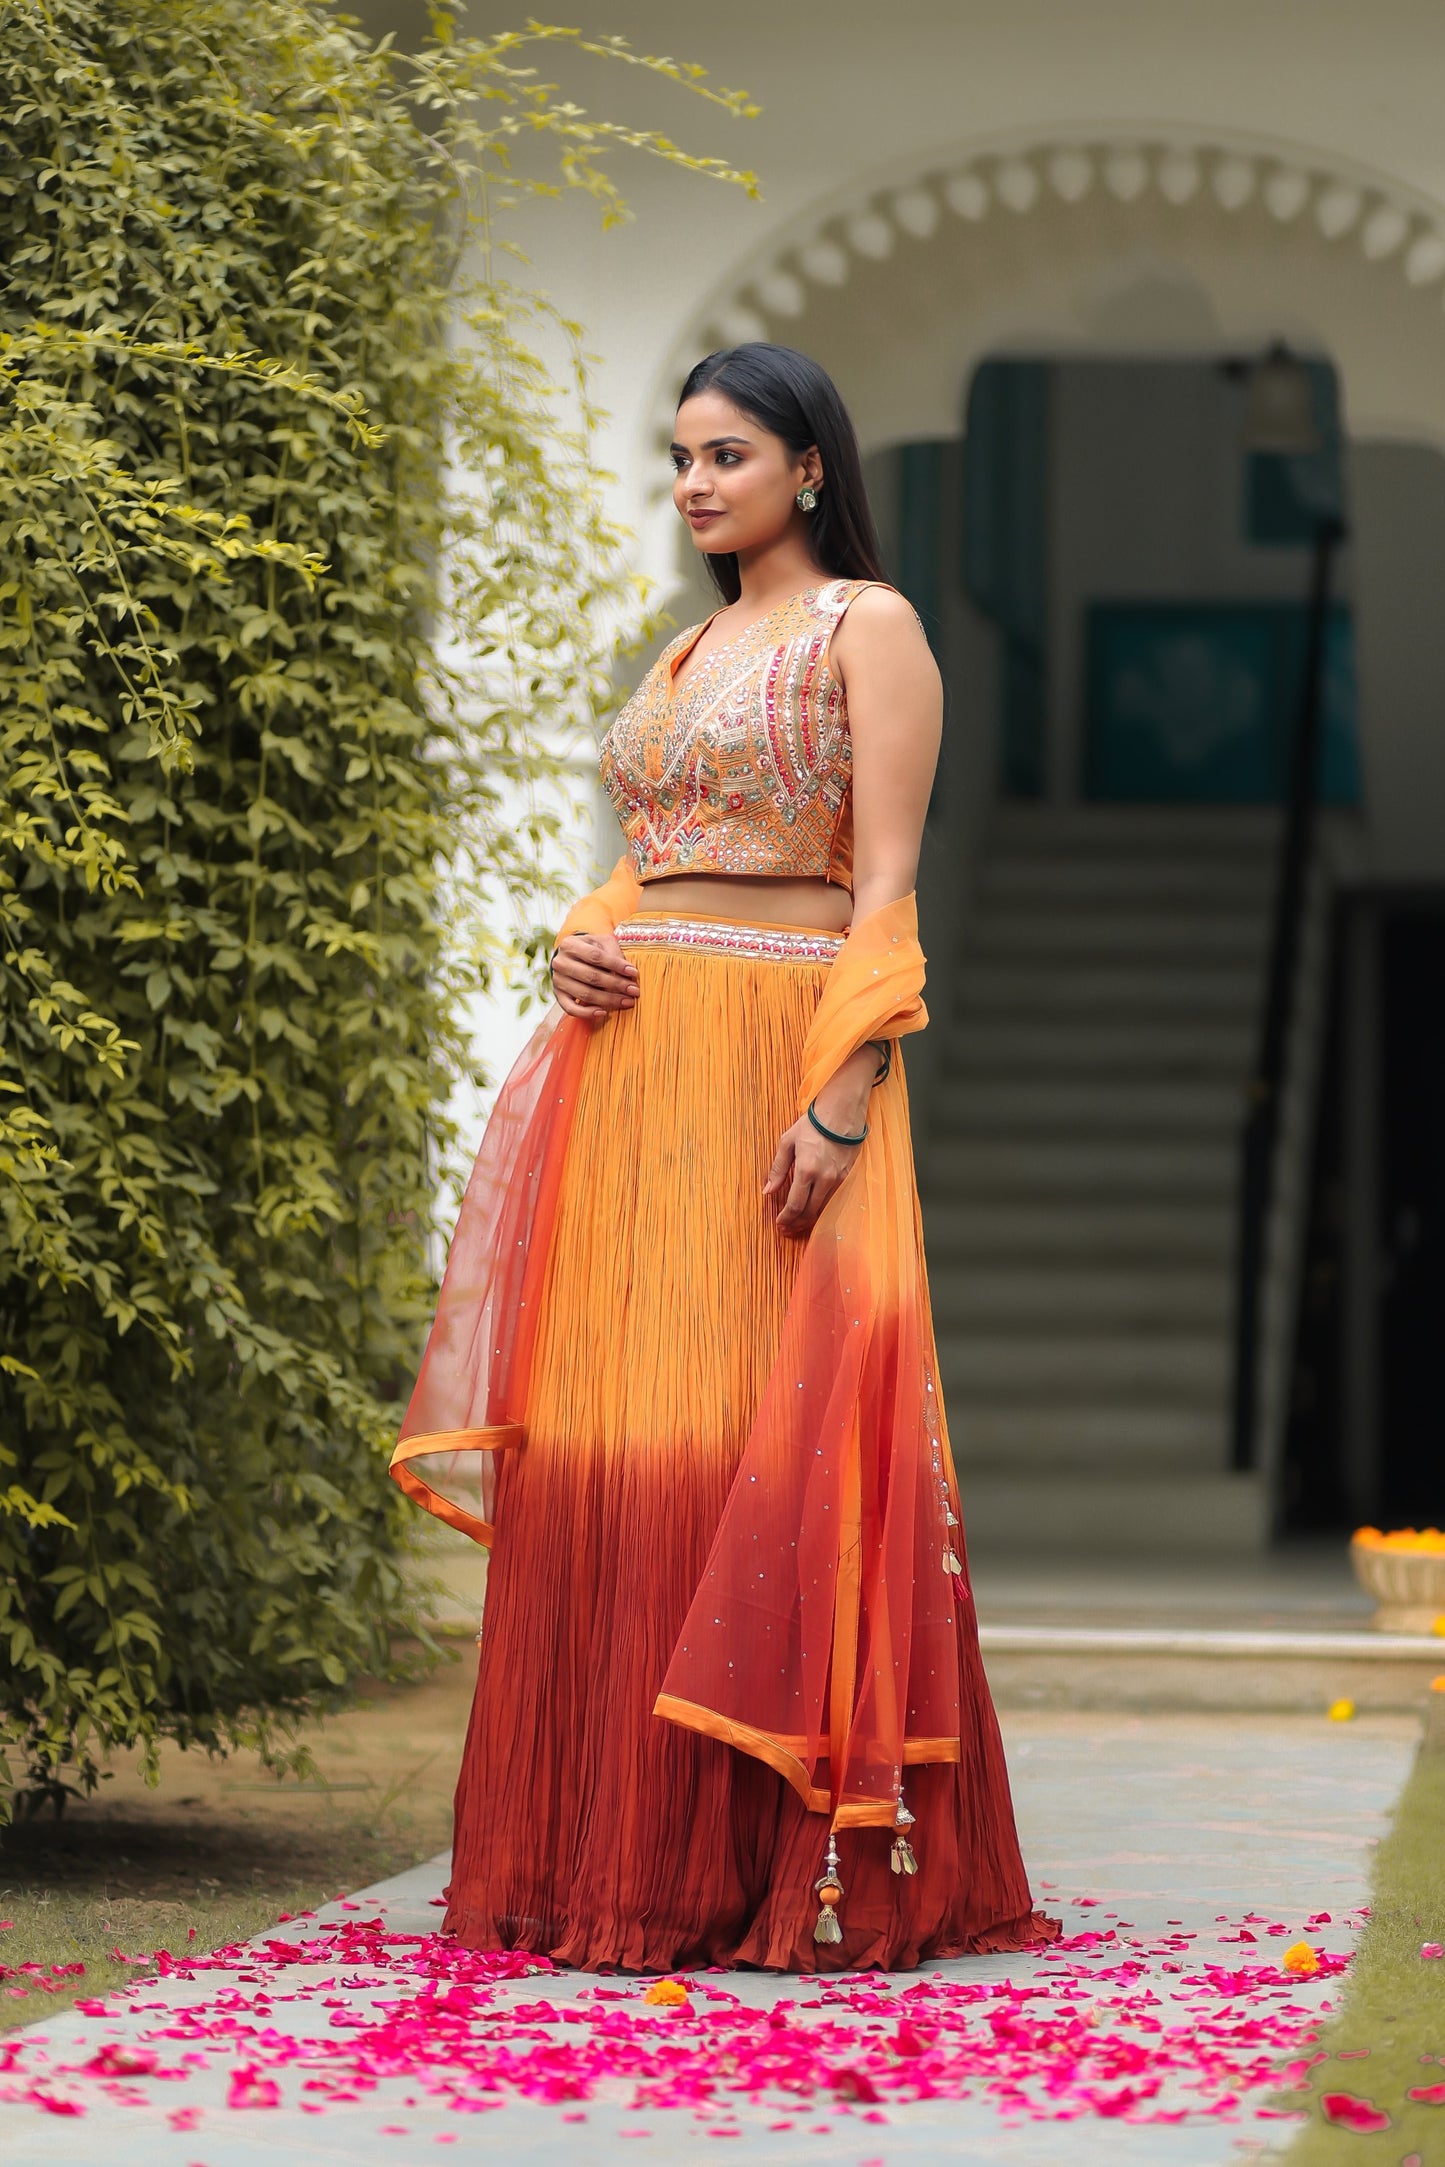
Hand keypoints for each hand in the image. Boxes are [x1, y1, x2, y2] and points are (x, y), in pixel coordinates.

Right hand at [550, 932, 638, 1020]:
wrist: (571, 956)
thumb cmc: (590, 949)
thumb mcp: (602, 942)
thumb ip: (613, 952)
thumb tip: (627, 971)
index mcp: (570, 945)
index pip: (596, 956)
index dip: (616, 965)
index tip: (634, 973)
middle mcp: (560, 963)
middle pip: (591, 977)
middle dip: (616, 985)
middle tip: (634, 991)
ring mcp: (558, 981)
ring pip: (585, 994)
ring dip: (608, 1000)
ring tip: (626, 1002)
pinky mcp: (558, 996)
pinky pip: (571, 1009)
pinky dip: (587, 1013)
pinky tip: (604, 1012)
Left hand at [763, 1047, 875, 1236]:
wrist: (842, 1112)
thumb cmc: (812, 1124)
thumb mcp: (788, 1142)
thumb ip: (777, 1169)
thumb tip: (767, 1191)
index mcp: (807, 1170)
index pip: (795, 1204)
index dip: (785, 1218)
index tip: (779, 1225)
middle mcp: (824, 1178)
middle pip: (810, 1212)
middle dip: (796, 1224)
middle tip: (786, 1230)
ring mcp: (838, 1178)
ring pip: (823, 1208)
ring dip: (809, 1219)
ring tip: (797, 1223)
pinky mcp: (846, 1176)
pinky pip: (832, 1198)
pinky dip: (821, 1207)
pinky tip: (812, 1209)